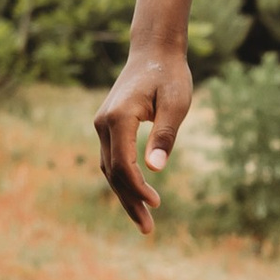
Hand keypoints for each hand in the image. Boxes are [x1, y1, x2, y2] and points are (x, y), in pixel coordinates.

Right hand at [92, 40, 192, 232]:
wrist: (154, 50)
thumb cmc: (170, 75)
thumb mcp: (176, 103)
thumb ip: (165, 135)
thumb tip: (156, 169)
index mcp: (119, 118)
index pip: (122, 165)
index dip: (137, 188)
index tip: (157, 204)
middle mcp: (104, 123)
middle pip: (112, 172)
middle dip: (130, 202)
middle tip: (148, 229)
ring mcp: (102, 124)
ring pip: (108, 168)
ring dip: (125, 195)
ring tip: (145, 220)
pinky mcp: (108, 125)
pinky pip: (111, 159)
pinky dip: (122, 179)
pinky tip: (137, 195)